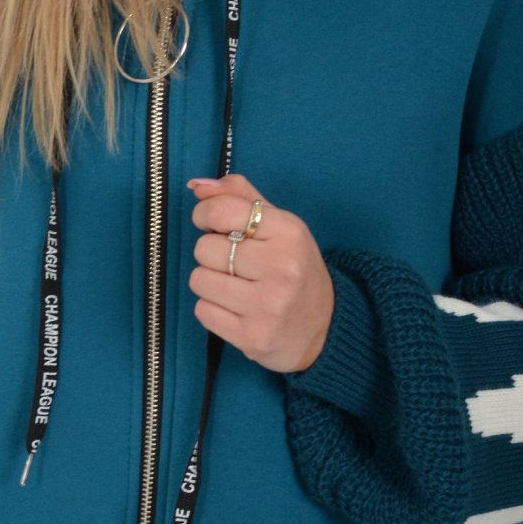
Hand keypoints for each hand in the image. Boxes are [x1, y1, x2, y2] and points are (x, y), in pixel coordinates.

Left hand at [186, 172, 334, 374]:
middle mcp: (281, 268)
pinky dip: (212, 308)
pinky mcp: (252, 337)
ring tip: (235, 286)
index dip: (204, 214)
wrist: (325, 327)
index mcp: (288, 232)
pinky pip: (202, 311)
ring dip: (209, 282)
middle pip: (205, 248)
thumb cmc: (294, 267)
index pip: (223, 211)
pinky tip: (236, 308)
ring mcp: (267, 306)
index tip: (209, 223)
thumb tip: (196, 185)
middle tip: (233, 262)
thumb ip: (239, 196)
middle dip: (211, 253)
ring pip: (199, 280)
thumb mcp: (279, 224)